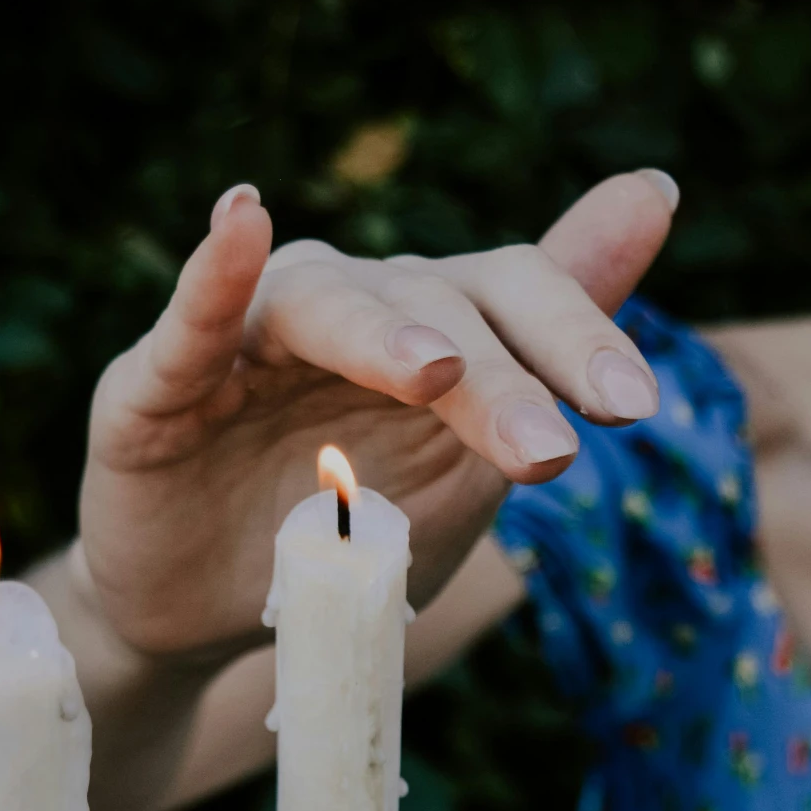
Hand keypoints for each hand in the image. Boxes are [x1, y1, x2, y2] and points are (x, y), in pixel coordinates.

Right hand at [77, 170, 676, 662]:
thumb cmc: (347, 529)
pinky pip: (190, 327)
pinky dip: (214, 275)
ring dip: (381, 335)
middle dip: (497, 380)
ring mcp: (246, 343)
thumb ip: (549, 347)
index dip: (576, 337)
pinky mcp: (153, 389)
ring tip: (433, 371)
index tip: (635, 408)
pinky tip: (240, 219)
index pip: (512, 296)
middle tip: (550, 453)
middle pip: (431, 307)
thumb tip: (656, 188)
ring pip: (324, 311)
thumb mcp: (469, 458)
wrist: (215, 621)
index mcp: (425, 323)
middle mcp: (343, 309)